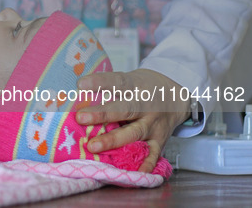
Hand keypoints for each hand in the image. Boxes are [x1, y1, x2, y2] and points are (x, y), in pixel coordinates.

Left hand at [75, 69, 190, 172]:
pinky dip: (145, 163)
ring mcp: (153, 123)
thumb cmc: (142, 88)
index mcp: (135, 85)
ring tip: (93, 146)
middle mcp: (145, 104)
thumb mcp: (130, 81)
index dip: (99, 82)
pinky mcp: (160, 140)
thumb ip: (108, 89)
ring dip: (113, 140)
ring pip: (134, 132)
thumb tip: (74, 96)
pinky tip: (134, 170)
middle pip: (124, 108)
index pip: (116, 81)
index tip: (80, 84)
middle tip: (80, 118)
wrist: (177, 94)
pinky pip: (153, 153)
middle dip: (101, 114)